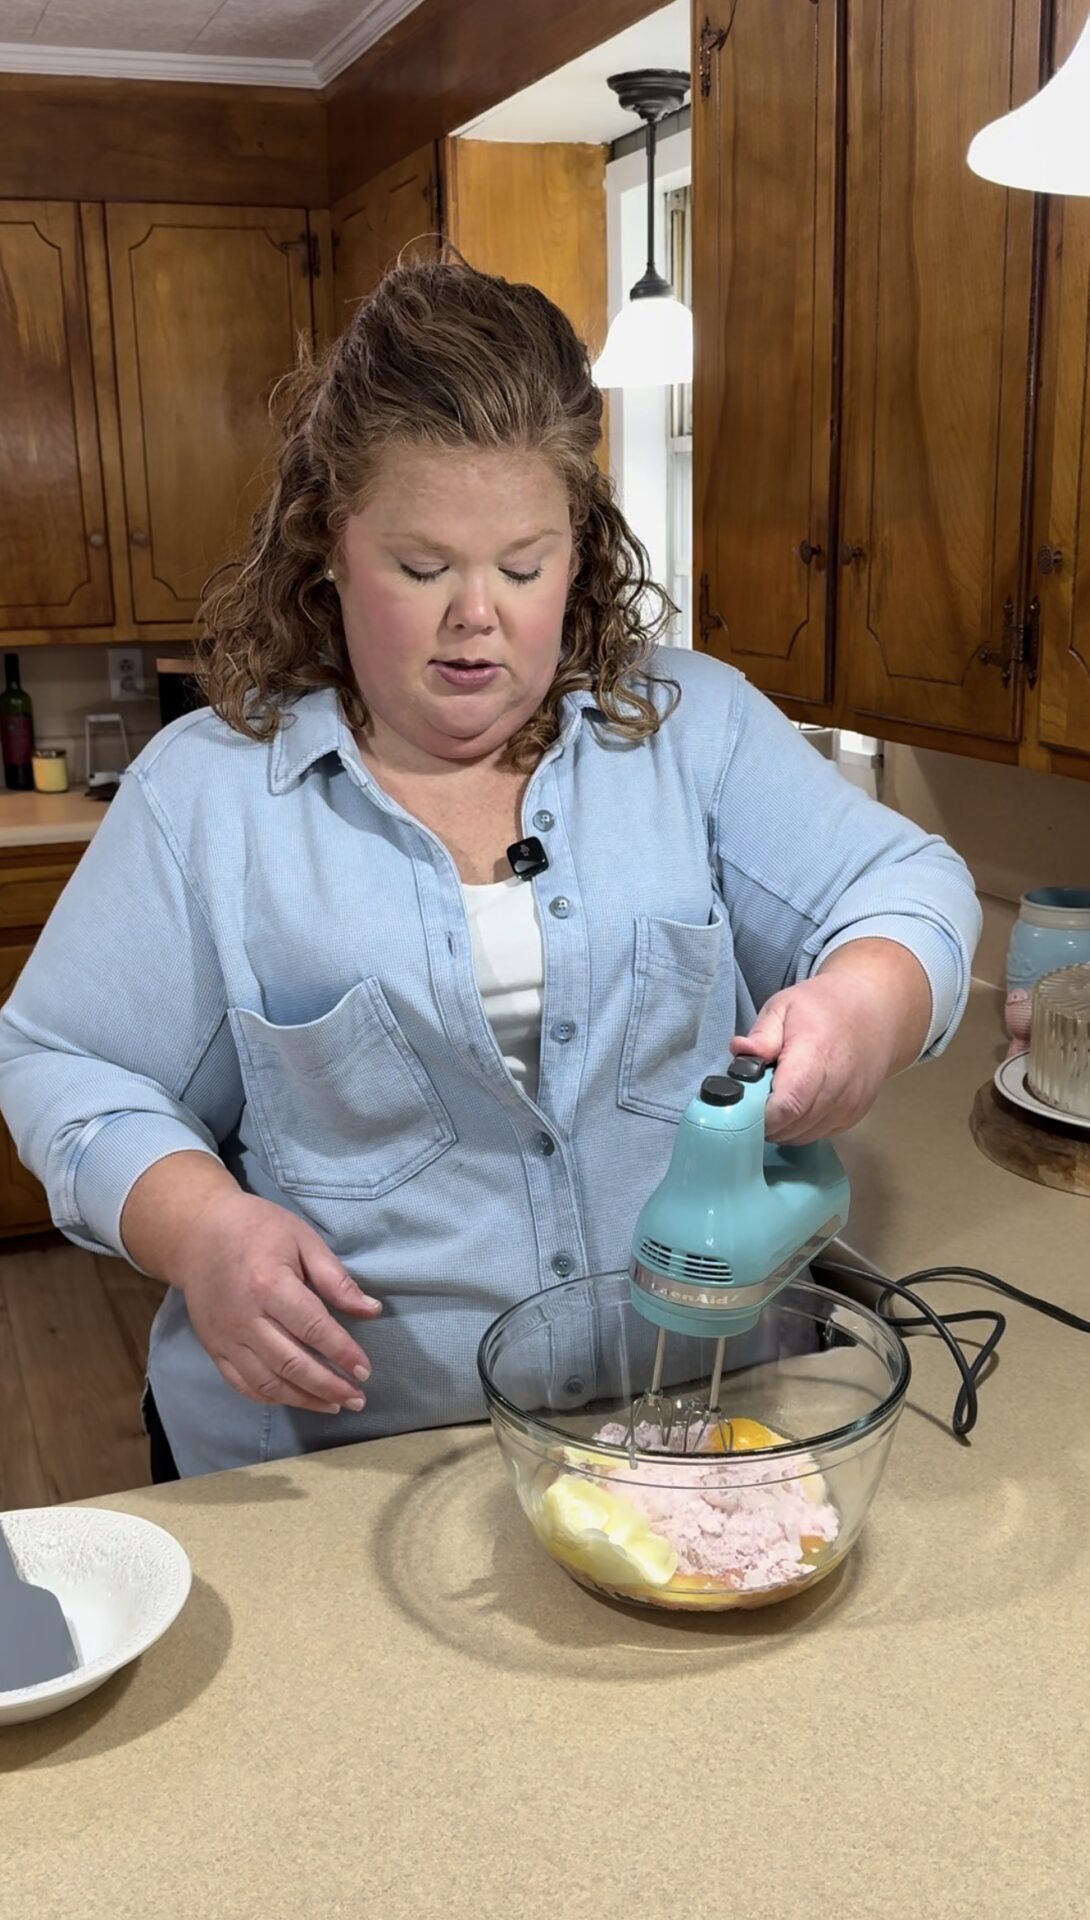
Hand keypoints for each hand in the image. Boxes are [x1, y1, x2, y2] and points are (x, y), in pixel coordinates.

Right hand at [170, 1186, 381, 1414]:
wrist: (197, 1234)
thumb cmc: (257, 1229)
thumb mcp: (302, 1239)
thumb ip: (335, 1278)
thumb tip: (371, 1311)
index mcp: (269, 1284)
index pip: (313, 1328)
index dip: (342, 1353)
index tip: (365, 1370)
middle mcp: (245, 1317)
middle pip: (291, 1363)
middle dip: (329, 1386)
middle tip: (357, 1399)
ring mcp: (226, 1337)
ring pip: (267, 1382)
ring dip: (304, 1399)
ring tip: (334, 1405)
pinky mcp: (214, 1348)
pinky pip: (243, 1384)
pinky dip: (271, 1398)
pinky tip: (296, 1399)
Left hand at [732, 939, 930, 1143]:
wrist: (877, 1012)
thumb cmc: (824, 1007)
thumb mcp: (785, 1007)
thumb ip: (763, 1034)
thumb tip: (738, 1051)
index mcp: (814, 1056)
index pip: (786, 1106)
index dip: (759, 1115)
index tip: (741, 1106)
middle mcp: (837, 1086)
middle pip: (792, 1126)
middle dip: (765, 1122)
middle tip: (753, 1103)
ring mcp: (850, 1104)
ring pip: (804, 1135)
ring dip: (783, 1127)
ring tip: (774, 1101)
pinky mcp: (856, 1114)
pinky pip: (820, 1134)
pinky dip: (802, 1127)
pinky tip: (797, 1106)